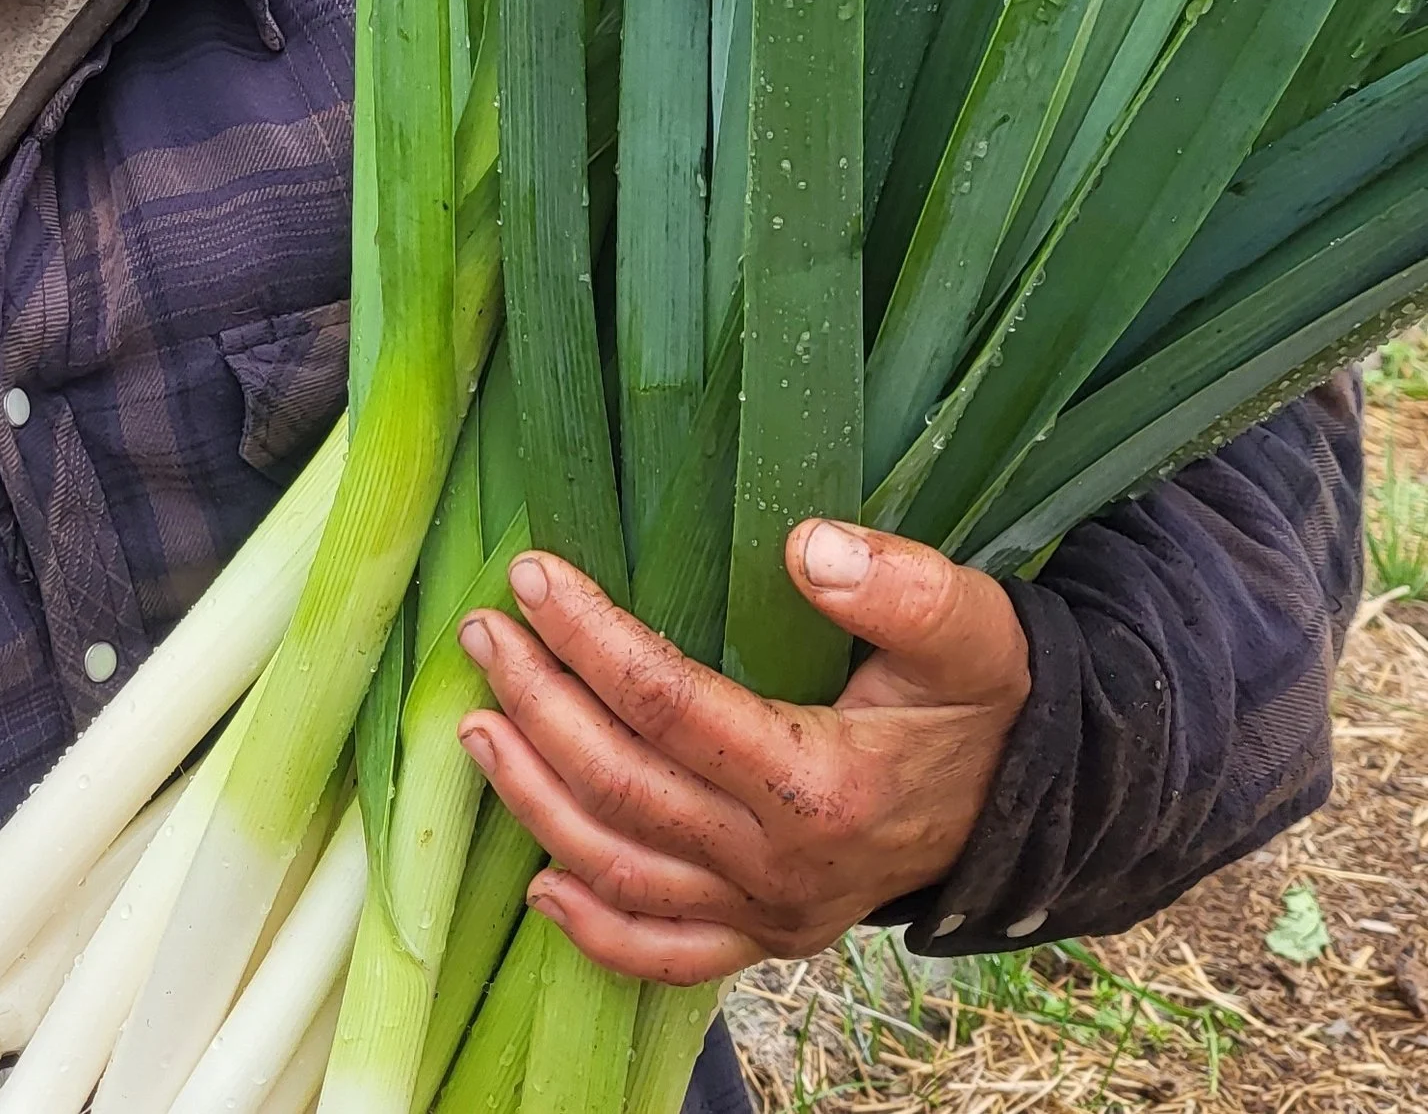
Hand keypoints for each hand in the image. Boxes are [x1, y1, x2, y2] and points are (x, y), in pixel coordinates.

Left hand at [455, 522, 1030, 984]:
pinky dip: (596, 931)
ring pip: (621, 868)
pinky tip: (538, 888)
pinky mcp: (767, 938)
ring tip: (475, 724)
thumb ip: (904, 589)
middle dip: (538, 702)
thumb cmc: (982, 702)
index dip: (591, 637)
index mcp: (821, 785)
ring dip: (534, 798)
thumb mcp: (974, 632)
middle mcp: (784, 865)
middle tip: (483, 632)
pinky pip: (666, 954)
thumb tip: (810, 547)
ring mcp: (771, 913)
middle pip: (624, 784)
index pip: (668, 704)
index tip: (533, 573)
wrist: (1028, 800)